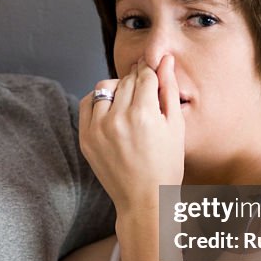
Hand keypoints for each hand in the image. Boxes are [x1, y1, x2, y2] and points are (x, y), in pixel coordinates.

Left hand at [78, 55, 184, 215]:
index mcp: (144, 115)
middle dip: (137, 80)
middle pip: (126, 80)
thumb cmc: (166, 166)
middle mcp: (118, 119)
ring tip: (129, 100)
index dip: (151, 70)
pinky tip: (111, 108)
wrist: (144, 200)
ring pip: (105, 88)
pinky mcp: (85, 138)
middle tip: (144, 89)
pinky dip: (98, 100)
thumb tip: (166, 61)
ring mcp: (98, 129)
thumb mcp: (175, 127)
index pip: (145, 76)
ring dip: (118, 88)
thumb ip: (169, 90)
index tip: (152, 71)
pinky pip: (87, 103)